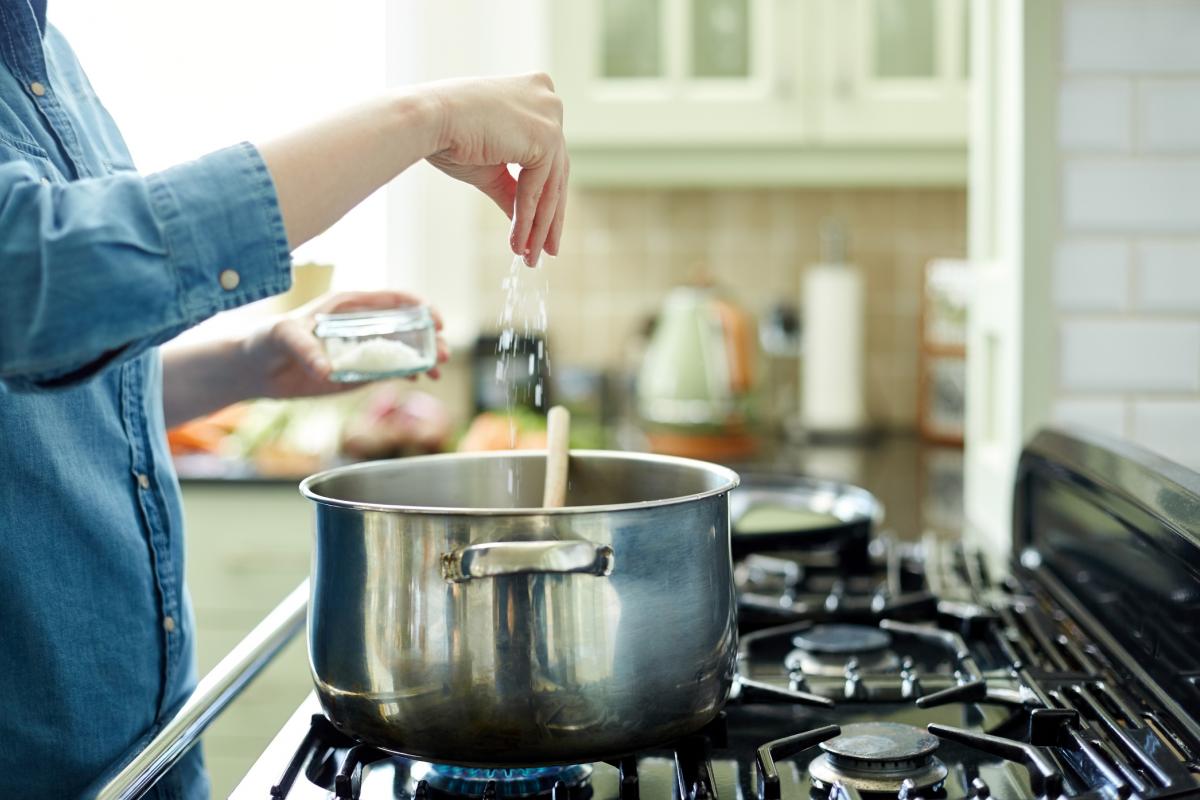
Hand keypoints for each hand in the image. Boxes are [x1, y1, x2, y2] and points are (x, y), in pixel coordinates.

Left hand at [241, 291, 449, 399]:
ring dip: (424, 357)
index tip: (436, 320)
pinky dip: (409, 372)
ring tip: (438, 372)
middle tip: (443, 354)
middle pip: (407, 326)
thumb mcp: (282, 336)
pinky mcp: (358, 371)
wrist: (256, 368)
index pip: (393, 300)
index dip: (419, 307)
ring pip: (404, 349)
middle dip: (430, 338)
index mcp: (349, 306)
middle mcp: (362, 325)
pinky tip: (421, 379)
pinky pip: (390, 370)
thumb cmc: (266, 339)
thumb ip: (304, 348)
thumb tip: (327, 371)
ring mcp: (362, 349)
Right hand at [423, 73, 568, 266]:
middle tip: (544, 251)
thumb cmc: (447, 136)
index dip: (544, 196)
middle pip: (555, 171)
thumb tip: (528, 223)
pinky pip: (538, 188)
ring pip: (550, 184)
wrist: (427, 120)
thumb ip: (513, 190)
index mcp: (534, 92)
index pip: (547, 155)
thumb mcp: (489, 167)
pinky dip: (528, 218)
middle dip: (548, 217)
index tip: (540, 229)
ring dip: (538, 225)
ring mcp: (550, 114)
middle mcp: (548, 98)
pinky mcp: (546, 135)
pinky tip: (519, 243)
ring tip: (529, 256)